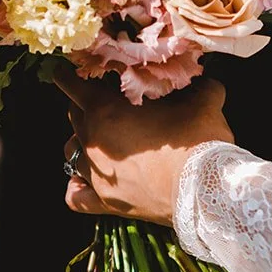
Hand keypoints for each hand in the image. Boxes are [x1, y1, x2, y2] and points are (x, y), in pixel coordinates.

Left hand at [58, 73, 234, 226]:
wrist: (203, 191)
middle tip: (105, 101)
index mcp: (105, 110)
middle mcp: (92, 141)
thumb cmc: (199, 141)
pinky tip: (85, 179)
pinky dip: (77, 185)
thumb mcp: (203, 101)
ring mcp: (96, 174)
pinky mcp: (106, 202)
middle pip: (73, 115)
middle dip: (84, 104)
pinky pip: (76, 194)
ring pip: (71, 149)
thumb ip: (200, 84)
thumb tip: (205, 78)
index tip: (66, 70)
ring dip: (81, 139)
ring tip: (100, 137)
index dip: (68, 75)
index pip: (71, 85)